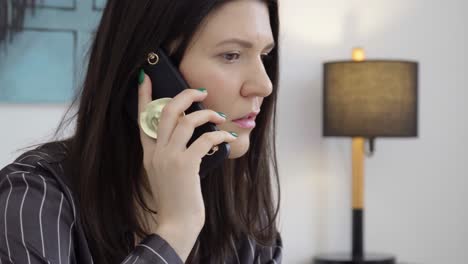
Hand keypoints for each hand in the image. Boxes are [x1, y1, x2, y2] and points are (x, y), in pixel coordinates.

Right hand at [137, 71, 236, 257]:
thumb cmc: (176, 199)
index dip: (144, 97)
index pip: (143, 118)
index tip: (146, 78)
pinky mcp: (185, 165)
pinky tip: (227, 135)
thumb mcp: (166, 173)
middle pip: (165, 112)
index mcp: (149, 153)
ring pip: (185, 121)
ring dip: (206, 114)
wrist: (176, 223)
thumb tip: (191, 132)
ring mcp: (169, 158)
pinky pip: (205, 138)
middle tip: (200, 91)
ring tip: (219, 116)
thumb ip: (171, 153)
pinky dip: (219, 133)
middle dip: (184, 96)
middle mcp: (156, 152)